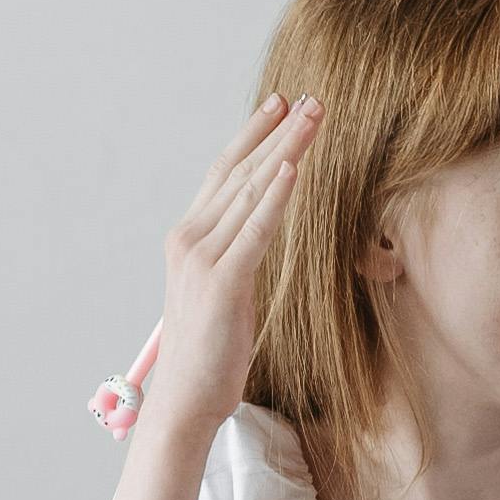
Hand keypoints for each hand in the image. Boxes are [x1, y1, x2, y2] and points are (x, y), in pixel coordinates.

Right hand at [142, 94, 323, 436]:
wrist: (185, 400)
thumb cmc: (209, 352)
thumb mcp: (223, 291)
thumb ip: (237, 255)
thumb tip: (264, 230)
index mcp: (188, 238)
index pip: (223, 172)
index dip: (253, 135)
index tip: (281, 104)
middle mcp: (190, 239)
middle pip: (241, 172)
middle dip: (279, 132)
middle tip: (313, 99)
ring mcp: (203, 259)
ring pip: (252, 192)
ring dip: (287, 151)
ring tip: (314, 119)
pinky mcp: (224, 283)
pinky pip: (256, 231)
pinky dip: (276, 197)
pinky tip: (295, 168)